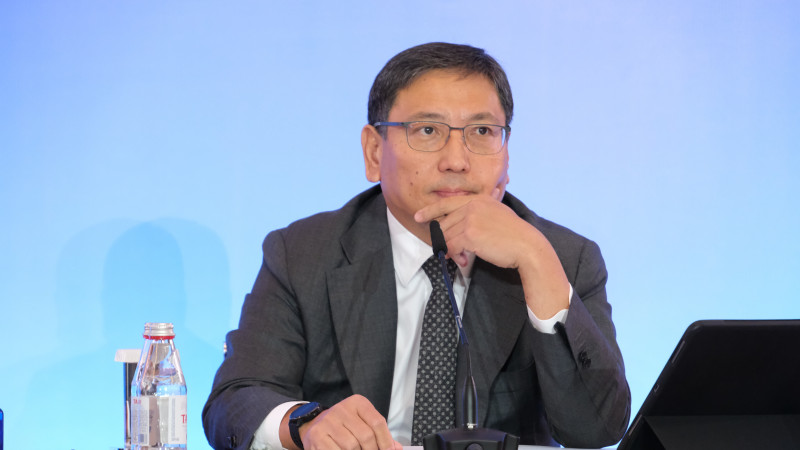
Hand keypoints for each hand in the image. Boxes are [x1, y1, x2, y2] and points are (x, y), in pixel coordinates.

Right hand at [290, 395, 401, 449]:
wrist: (314, 425)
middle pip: (366, 436)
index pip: (377, 422)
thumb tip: (396, 448)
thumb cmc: (344, 427)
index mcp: (357, 403)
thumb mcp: (362, 424)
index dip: (386, 441)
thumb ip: (380, 435)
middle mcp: (342, 409)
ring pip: (351, 446)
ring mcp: (328, 422)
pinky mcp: (317, 435)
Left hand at [414, 188, 569, 318]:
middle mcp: (472, 206)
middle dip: (445, 240)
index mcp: (478, 199)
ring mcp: (470, 219)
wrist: (527, 245)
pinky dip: (453, 256)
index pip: (447, 203)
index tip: (419, 216)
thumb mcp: (498, 213)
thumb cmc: (514, 234)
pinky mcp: (469, 234)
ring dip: (451, 251)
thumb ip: (482, 212)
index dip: (430, 210)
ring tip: (461, 258)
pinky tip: (462, 260)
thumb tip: (467, 219)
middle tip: (452, 253)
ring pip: (446, 237)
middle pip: (444, 224)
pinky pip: (451, 247)